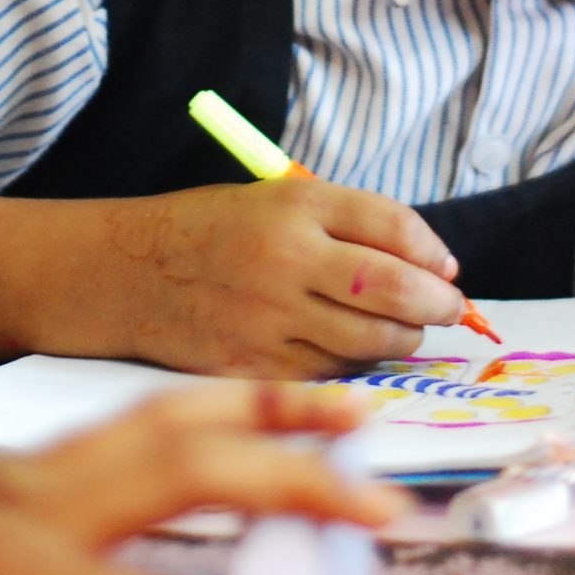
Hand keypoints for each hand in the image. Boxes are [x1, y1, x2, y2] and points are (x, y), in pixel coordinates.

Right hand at [102, 178, 467, 376]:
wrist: (126, 274)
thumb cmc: (212, 232)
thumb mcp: (275, 200)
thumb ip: (345, 225)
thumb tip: (430, 264)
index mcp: (294, 206)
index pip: (392, 225)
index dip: (433, 251)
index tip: (446, 267)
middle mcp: (284, 258)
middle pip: (393, 287)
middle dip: (437, 304)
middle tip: (448, 309)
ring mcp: (267, 316)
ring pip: (369, 340)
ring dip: (402, 339)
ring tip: (404, 331)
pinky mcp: (251, 365)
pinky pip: (328, 373)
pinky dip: (352, 365)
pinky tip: (350, 351)